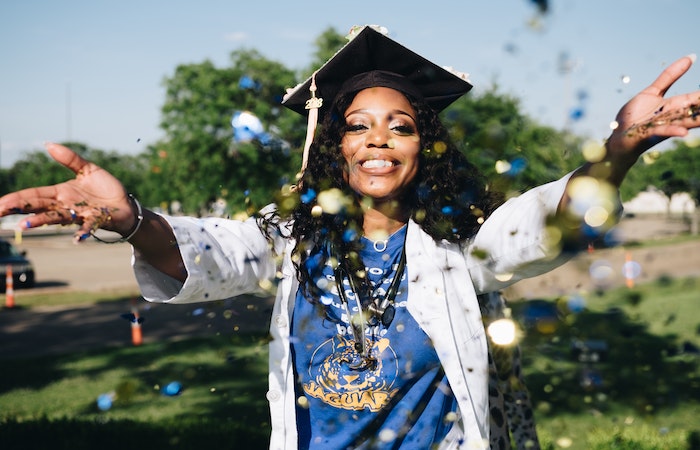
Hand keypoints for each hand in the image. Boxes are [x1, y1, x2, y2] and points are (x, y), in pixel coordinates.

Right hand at [0, 143, 135, 241]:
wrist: (126, 205)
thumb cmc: (106, 189)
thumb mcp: (88, 169)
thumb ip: (70, 159)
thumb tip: (48, 144)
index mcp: (61, 193)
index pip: (33, 195)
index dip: (16, 199)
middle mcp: (66, 205)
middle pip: (39, 207)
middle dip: (19, 210)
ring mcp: (80, 214)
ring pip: (57, 218)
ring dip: (41, 221)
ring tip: (25, 225)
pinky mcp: (96, 220)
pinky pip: (88, 227)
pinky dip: (82, 232)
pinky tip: (77, 239)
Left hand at [607, 54, 699, 167]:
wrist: (620, 137)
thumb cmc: (635, 115)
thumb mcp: (652, 92)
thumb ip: (669, 76)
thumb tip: (691, 57)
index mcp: (675, 106)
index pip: (696, 98)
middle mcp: (673, 117)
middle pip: (694, 111)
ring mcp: (663, 126)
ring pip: (684, 123)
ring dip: (697, 121)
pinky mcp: (650, 134)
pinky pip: (663, 132)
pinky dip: (673, 131)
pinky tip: (684, 132)